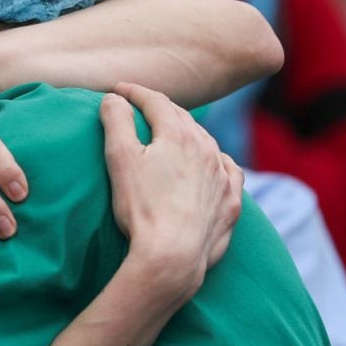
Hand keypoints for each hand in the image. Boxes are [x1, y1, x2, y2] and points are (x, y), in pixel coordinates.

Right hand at [101, 83, 241, 304]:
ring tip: (174, 134)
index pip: (155, 101)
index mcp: (178, 135)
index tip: (119, 90)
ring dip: (189, 133)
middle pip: (182, 118)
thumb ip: (116, 121)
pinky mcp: (231, 202)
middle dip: (161, 109)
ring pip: (207, 142)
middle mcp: (207, 149)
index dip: (135, 92)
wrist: (173, 256)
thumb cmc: (141, 208)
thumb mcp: (119, 159)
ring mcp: (223, 176)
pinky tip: (215, 164)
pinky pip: (230, 171)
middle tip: (141, 107)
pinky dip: (218, 161)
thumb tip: (114, 98)